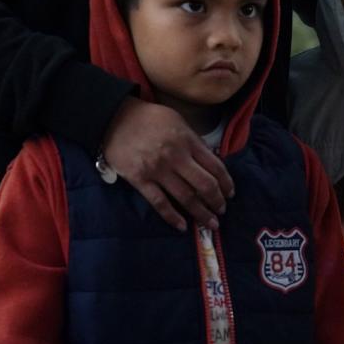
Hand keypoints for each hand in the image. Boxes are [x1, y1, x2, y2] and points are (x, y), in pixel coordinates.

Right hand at [100, 98, 233, 231]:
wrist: (114, 118)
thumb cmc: (149, 118)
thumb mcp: (178, 121)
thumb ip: (194, 141)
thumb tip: (210, 161)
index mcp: (188, 141)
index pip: (215, 166)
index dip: (226, 183)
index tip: (230, 193)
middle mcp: (176, 156)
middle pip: (204, 185)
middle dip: (217, 201)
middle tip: (222, 210)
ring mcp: (157, 170)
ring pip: (186, 197)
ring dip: (201, 213)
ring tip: (210, 223)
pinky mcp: (140, 180)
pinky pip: (159, 203)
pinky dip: (172, 217)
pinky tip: (182, 226)